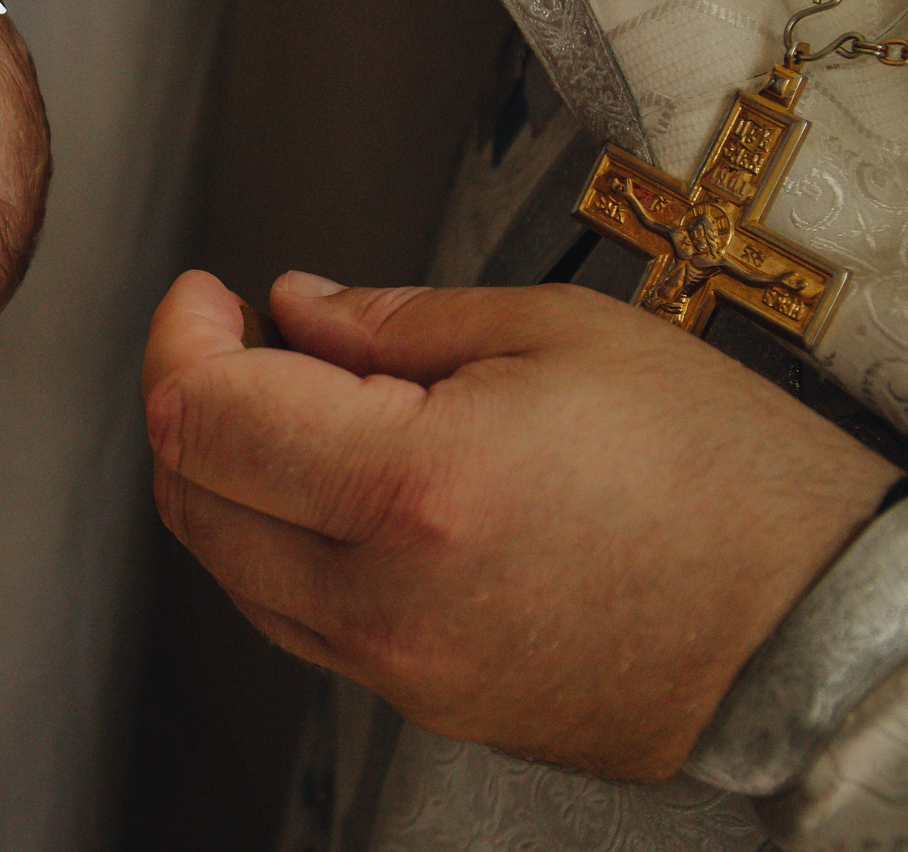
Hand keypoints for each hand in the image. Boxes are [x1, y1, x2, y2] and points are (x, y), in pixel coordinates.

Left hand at [143, 269, 897, 780]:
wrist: (822, 628)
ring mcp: (402, 668)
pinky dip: (281, 542)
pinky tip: (334, 483)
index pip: (204, 417)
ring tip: (290, 399)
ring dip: (227, 476)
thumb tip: (293, 307)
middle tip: (234, 335)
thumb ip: (394, 321)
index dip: (178, 338)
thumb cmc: (724, 478)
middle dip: (190, 398)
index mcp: (413, 491)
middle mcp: (387, 599)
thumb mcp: (561, 334)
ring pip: (233, 568)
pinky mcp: (427, 704)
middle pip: (194, 498)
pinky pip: (300, 619)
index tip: (204, 297)